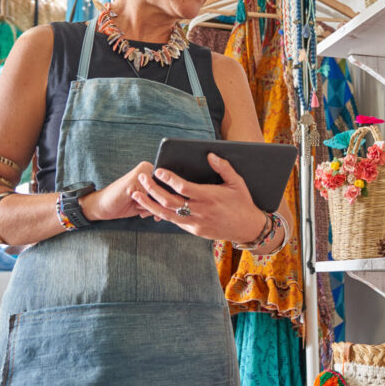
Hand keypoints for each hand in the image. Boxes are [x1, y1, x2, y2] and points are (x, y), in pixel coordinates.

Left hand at [82, 162, 161, 222]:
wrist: (104, 208)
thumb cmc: (113, 195)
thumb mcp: (130, 188)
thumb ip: (148, 187)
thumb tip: (164, 191)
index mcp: (148, 169)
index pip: (164, 180)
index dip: (161, 192)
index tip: (150, 198)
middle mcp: (151, 178)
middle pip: (165, 192)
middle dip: (156, 202)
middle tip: (140, 204)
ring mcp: (151, 190)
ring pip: (163, 202)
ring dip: (153, 209)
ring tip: (138, 208)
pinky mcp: (149, 200)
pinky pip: (159, 208)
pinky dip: (152, 213)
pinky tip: (142, 213)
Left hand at [135, 153, 264, 241]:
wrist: (247, 228)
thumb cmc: (242, 202)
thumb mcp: (237, 182)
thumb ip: (223, 168)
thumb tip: (210, 155)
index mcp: (210, 197)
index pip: (183, 188)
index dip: (169, 179)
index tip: (158, 170)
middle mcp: (200, 212)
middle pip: (170, 201)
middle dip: (153, 189)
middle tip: (142, 178)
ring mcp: (196, 223)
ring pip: (166, 214)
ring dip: (150, 204)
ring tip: (137, 194)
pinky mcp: (194, 230)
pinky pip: (173, 221)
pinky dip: (160, 213)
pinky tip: (151, 205)